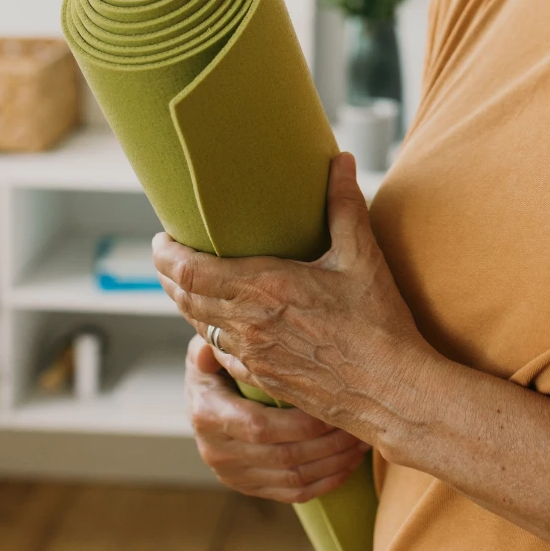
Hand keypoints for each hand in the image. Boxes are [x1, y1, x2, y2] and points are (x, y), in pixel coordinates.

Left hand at [154, 152, 439, 447]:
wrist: (389, 390)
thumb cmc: (377, 322)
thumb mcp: (362, 256)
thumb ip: (345, 205)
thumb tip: (341, 160)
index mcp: (265, 288)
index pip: (192, 271)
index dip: (166, 255)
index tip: (160, 238)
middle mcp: (249, 324)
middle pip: (185, 298)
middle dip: (168, 275)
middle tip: (166, 254)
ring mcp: (253, 356)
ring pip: (199, 326)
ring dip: (186, 302)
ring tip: (186, 282)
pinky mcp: (264, 378)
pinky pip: (221, 352)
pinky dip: (209, 332)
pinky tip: (219, 325)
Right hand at [184, 334, 369, 501]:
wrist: (200, 398)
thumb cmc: (216, 363)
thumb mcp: (209, 345)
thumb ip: (216, 342)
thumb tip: (214, 343)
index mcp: (209, 414)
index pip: (260, 426)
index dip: (300, 423)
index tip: (334, 406)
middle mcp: (218, 451)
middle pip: (284, 456)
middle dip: (329, 443)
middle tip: (361, 425)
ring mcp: (234, 474)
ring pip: (293, 479)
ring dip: (334, 463)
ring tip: (363, 443)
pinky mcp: (249, 486)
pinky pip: (292, 494)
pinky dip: (325, 483)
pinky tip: (349, 465)